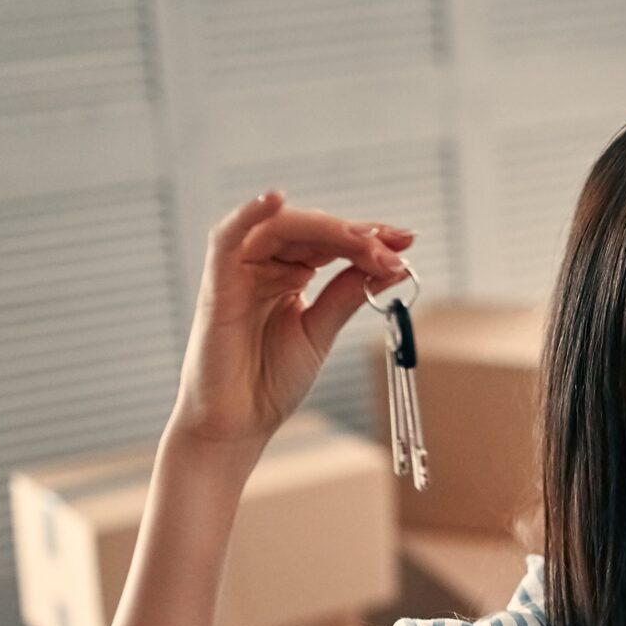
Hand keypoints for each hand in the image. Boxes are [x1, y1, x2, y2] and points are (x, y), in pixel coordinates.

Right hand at [170, 190, 413, 450]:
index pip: (332, 242)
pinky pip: (227, 237)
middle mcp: (265, 265)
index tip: (407, 239)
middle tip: (396, 247)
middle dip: (358, 236)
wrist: (237, 425)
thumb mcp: (321, 330)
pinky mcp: (217, 283)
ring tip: (367, 241)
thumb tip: (396, 264)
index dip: (369, 238)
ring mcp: (240, 271)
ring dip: (328, 229)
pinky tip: (275, 200)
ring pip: (283, 227)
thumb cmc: (271, 382)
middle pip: (313, 230)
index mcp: (289, 274)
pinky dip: (248, 213)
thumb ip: (349, 293)